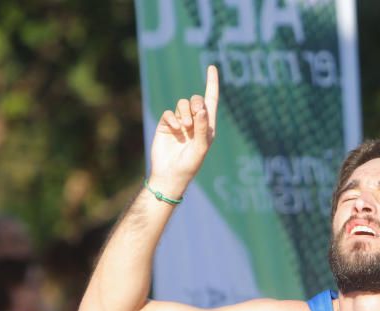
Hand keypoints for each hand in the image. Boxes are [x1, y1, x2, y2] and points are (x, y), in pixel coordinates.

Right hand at [148, 65, 219, 195]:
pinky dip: (172, 118)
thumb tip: (203, 109)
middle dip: (196, 104)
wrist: (169, 174)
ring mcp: (180, 122)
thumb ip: (203, 128)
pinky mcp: (166, 124)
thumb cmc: (189, 165)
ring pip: (182, 104)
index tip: (212, 67)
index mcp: (208, 126)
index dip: (212, 84)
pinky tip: (174, 129)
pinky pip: (169, 112)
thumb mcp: (201, 148)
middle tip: (195, 117)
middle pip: (196, 100)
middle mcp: (195, 122)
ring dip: (184, 113)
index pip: (211, 101)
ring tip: (185, 128)